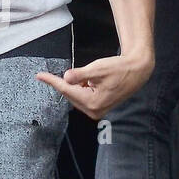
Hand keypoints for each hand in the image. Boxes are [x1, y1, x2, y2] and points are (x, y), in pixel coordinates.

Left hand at [37, 51, 153, 121]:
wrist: (138, 70)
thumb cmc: (120, 68)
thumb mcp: (98, 69)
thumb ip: (80, 74)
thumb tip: (65, 78)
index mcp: (93, 102)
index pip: (66, 90)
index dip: (52, 81)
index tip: (40, 76)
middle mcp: (94, 110)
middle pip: (70, 95)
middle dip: (68, 83)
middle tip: (78, 71)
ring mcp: (97, 111)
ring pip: (76, 96)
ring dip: (77, 85)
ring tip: (92, 76)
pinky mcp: (100, 108)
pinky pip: (83, 97)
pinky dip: (82, 88)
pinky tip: (92, 81)